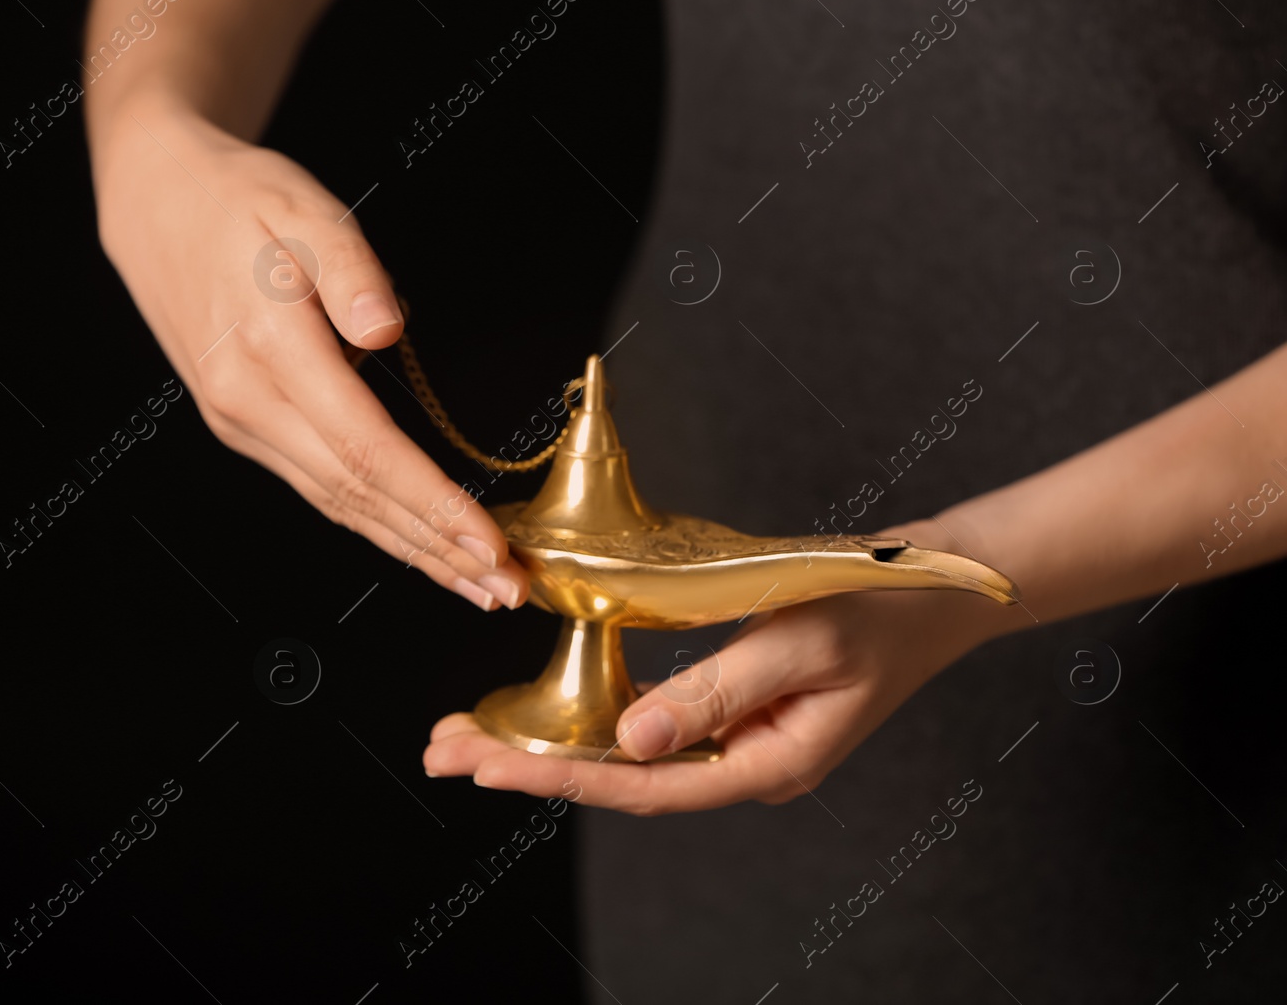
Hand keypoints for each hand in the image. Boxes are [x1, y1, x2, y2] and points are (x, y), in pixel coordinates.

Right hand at [89, 90, 527, 610]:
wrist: (154, 203)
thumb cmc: (238, 199)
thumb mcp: (302, 206)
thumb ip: (350, 268)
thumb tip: (384, 329)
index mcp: (270, 349)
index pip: (366, 448)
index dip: (432, 502)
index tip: (489, 542)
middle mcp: (248, 401)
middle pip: (357, 494)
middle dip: (438, 548)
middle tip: (507, 590)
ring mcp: (239, 421)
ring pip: (337, 503)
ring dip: (411, 550)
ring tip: (476, 584)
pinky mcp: (242, 425)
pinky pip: (318, 487)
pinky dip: (374, 523)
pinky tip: (416, 544)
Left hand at [423, 521, 1016, 813]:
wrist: (934, 588)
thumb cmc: (878, 606)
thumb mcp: (798, 641)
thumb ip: (716, 691)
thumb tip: (630, 740)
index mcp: (767, 765)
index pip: (644, 786)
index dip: (560, 775)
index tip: (486, 764)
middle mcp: (744, 766)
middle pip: (621, 777)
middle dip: (527, 765)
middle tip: (441, 751)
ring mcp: (738, 742)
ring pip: (627, 754)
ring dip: (548, 742)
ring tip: (468, 737)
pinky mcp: (733, 711)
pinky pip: (650, 724)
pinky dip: (588, 716)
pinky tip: (541, 712)